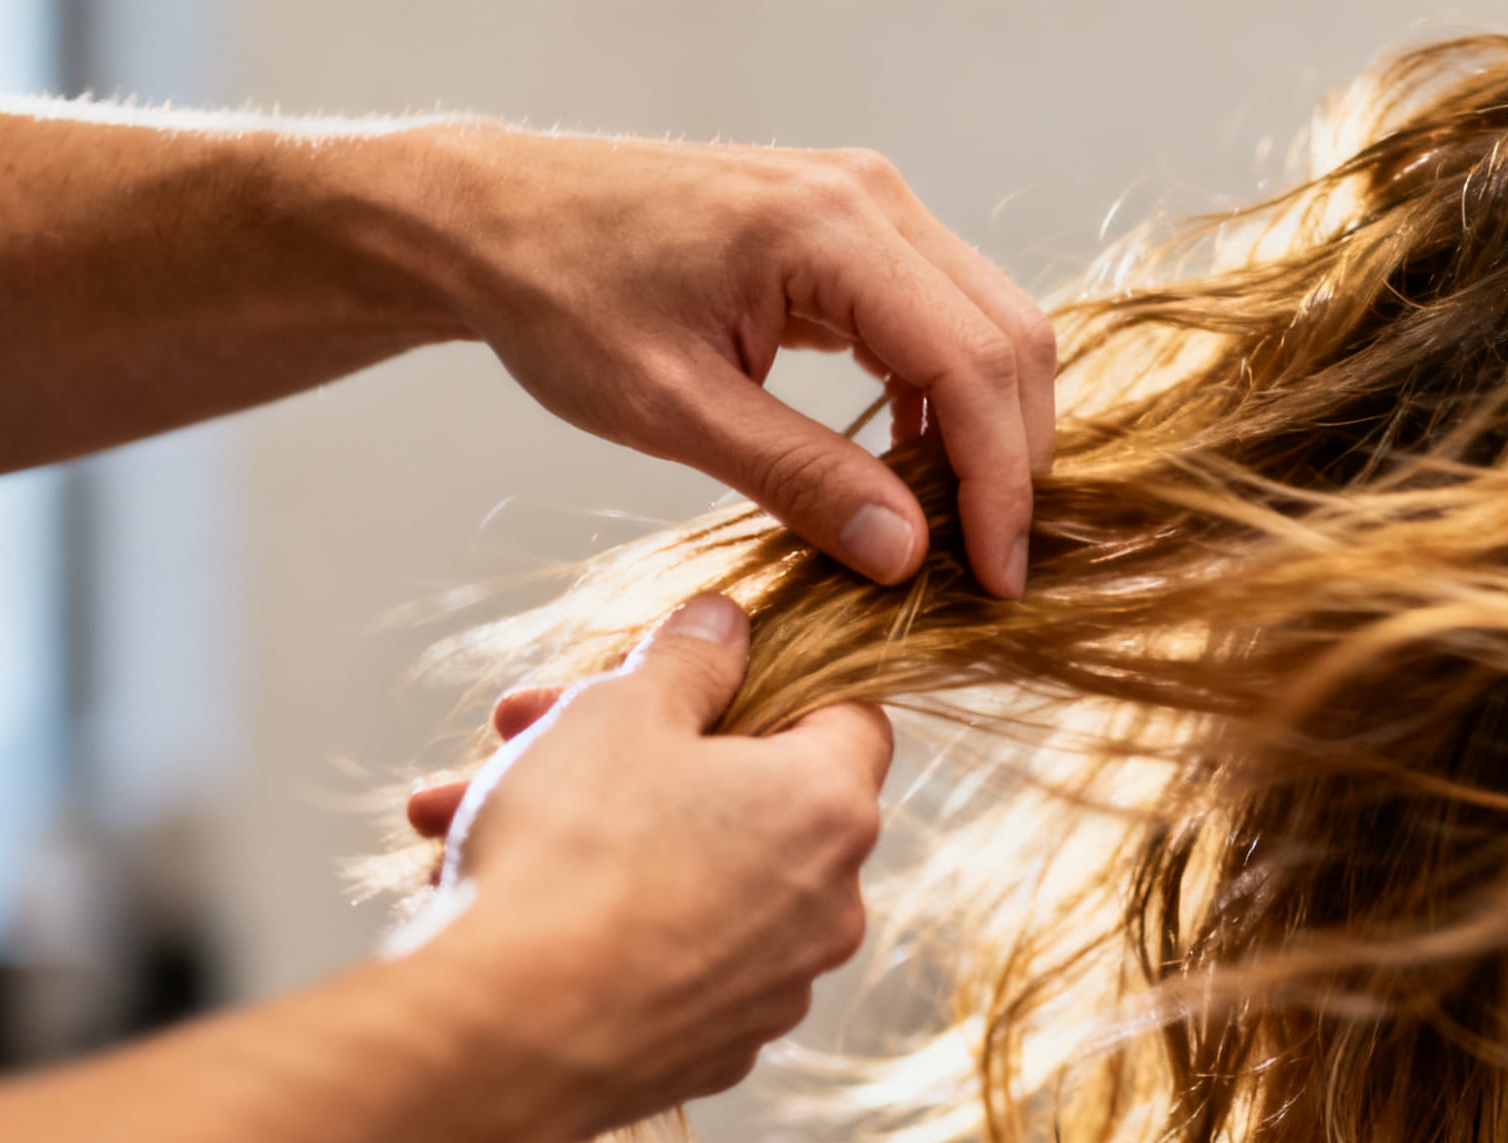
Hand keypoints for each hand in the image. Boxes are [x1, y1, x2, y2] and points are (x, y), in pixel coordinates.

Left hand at [382, 125, 1052, 596]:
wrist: (495, 219)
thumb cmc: (562, 300)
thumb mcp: (672, 410)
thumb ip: (798, 477)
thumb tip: (908, 554)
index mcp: (828, 230)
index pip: (972, 364)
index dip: (999, 483)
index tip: (996, 578)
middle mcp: (870, 198)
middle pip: (1009, 338)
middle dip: (1011, 461)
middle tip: (987, 566)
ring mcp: (868, 203)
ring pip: (990, 325)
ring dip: (987, 429)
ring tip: (952, 526)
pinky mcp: (853, 227)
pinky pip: (941, 314)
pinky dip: (946, 396)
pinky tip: (907, 463)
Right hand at [399, 594, 890, 1141]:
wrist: (500, 1036)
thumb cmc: (572, 851)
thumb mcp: (623, 712)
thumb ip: (690, 657)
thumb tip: (730, 622)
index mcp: (832, 809)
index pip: (848, 717)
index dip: (767, 682)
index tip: (684, 678)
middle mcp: (831, 907)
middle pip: (748, 796)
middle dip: (633, 752)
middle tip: (523, 729)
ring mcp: (776, 990)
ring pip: (692, 875)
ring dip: (593, 832)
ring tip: (458, 810)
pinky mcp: (716, 1050)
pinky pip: (669, 956)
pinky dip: (603, 920)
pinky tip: (500, 897)